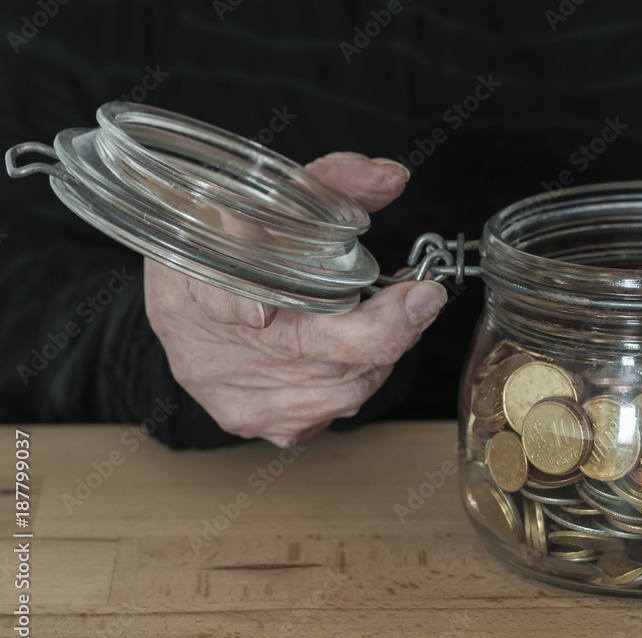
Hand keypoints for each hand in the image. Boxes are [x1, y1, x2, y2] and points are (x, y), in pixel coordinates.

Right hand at [144, 152, 447, 446]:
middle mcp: (205, 351)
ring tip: (387, 317)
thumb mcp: (265, 193)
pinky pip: (328, 410)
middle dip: (389, 328)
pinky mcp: (250, 420)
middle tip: (423, 298)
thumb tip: (391, 178)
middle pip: (318, 357)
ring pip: (336, 389)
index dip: (335, 307)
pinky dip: (357, 379)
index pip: (257, 303)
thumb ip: (330, 183)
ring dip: (377, 354)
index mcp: (196, 285)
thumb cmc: (225, 233)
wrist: (183, 284)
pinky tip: (354, 349)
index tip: (413, 293)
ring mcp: (227, 392)